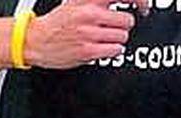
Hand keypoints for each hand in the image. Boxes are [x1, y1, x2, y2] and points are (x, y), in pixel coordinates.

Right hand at [25, 0, 147, 68]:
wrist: (36, 40)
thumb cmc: (58, 23)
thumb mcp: (76, 2)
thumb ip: (97, 1)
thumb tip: (120, 1)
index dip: (140, 1)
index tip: (144, 7)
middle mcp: (89, 13)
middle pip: (127, 20)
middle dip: (123, 26)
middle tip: (113, 29)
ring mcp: (89, 32)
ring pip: (122, 37)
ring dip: (117, 40)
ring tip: (103, 39)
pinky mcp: (88, 50)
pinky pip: (115, 50)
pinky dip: (113, 51)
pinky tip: (103, 48)